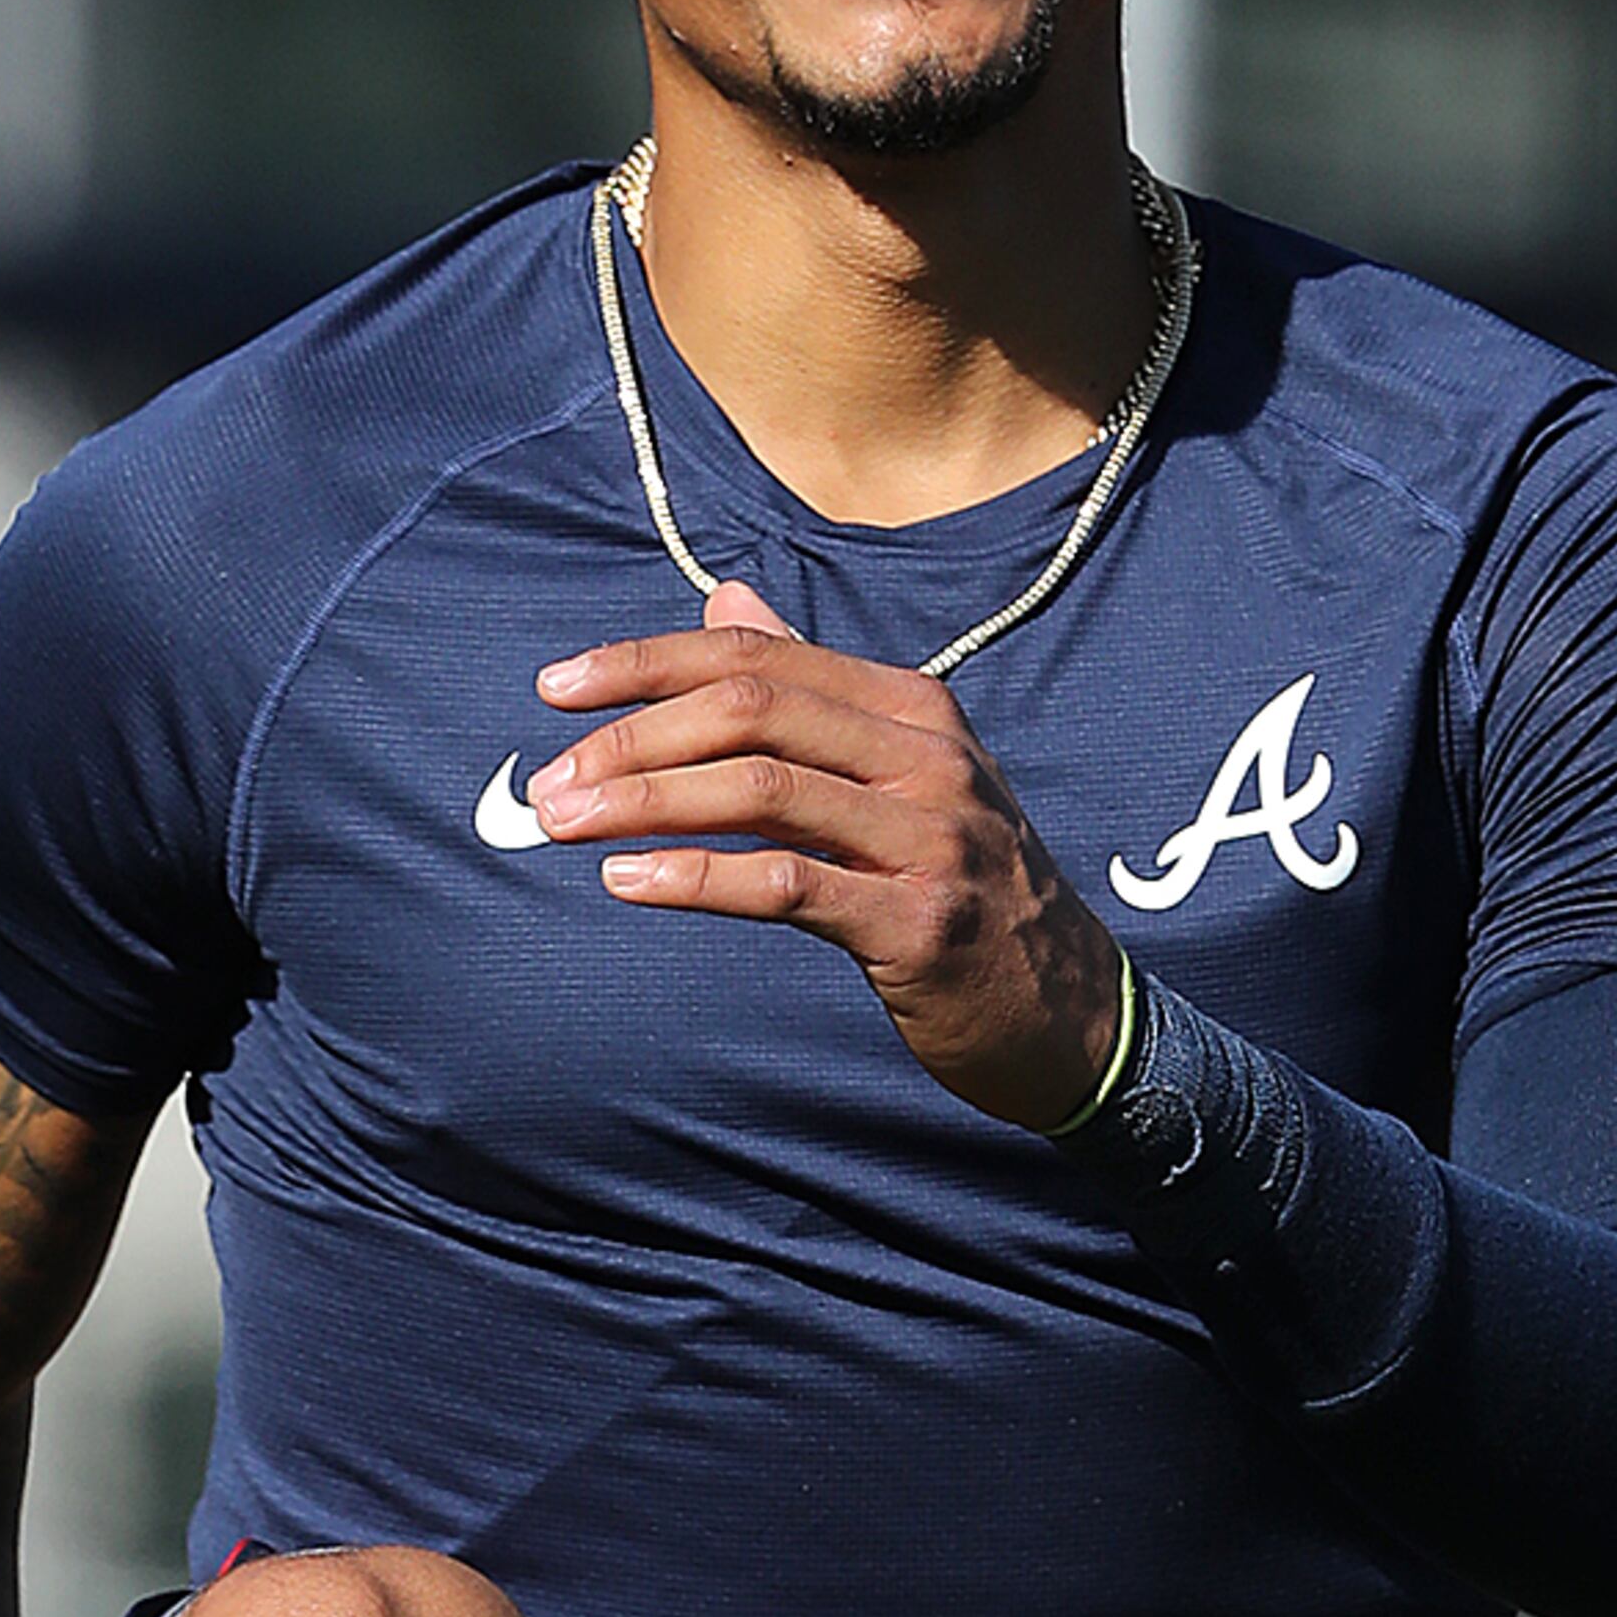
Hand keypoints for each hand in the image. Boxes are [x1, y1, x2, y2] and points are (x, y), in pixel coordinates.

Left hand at [525, 579, 1127, 1130]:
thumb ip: (809, 692)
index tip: (556, 688)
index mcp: (912, 707)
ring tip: (564, 825)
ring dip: (647, 802)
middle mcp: (926, 757)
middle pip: (751, 709)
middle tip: (548, 782)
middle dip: (632, 736)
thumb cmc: (964, 891)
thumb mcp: (898, 776)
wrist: (1068, 1014)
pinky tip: (627, 883)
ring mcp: (929, 838)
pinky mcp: (918, 923)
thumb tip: (726, 602)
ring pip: (761, 789)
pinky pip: (788, 885)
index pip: (757, 655)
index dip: (646, 663)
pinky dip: (696, 878)